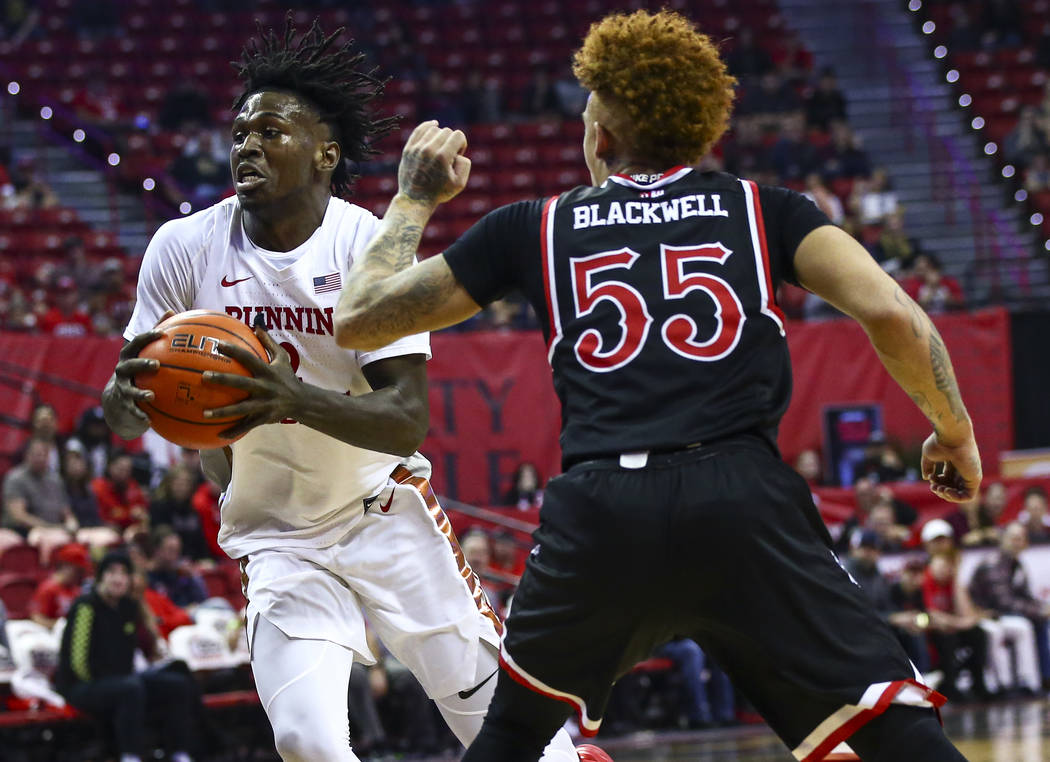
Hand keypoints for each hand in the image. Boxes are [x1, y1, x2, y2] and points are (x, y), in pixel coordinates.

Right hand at [103, 310, 174, 438]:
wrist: (117, 400)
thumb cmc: (139, 370)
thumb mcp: (145, 352)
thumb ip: (157, 332)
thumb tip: (172, 310)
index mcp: (129, 357)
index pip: (136, 344)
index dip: (147, 338)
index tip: (161, 334)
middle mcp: (123, 371)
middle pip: (129, 366)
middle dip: (141, 365)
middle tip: (156, 365)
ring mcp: (122, 389)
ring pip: (129, 390)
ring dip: (140, 392)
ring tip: (152, 395)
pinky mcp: (125, 406)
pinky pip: (133, 411)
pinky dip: (140, 416)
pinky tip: (150, 420)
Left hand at [201, 321, 300, 438]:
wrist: (302, 402)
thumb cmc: (287, 377)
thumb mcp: (283, 358)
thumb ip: (269, 343)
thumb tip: (256, 326)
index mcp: (267, 372)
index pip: (249, 358)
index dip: (234, 351)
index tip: (218, 345)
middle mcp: (264, 387)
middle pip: (241, 383)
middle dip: (223, 379)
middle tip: (204, 376)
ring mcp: (264, 404)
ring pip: (241, 409)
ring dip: (223, 412)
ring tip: (204, 413)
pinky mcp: (264, 418)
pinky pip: (247, 426)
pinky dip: (234, 431)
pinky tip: (218, 435)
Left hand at [396, 120, 470, 205]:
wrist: (415, 200)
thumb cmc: (439, 192)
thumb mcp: (460, 183)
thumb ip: (465, 164)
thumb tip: (457, 153)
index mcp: (442, 157)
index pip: (458, 135)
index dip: (462, 144)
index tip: (457, 156)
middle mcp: (429, 150)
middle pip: (447, 131)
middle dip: (451, 142)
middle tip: (447, 157)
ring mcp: (417, 148)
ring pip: (434, 129)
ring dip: (440, 137)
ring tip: (439, 150)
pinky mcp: (408, 149)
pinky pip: (420, 130)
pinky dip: (428, 126)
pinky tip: (434, 126)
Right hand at [921, 430, 981, 502]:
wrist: (952, 435)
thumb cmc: (940, 442)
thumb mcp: (929, 455)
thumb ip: (927, 467)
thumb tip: (927, 478)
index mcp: (954, 462)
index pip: (947, 479)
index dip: (937, 482)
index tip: (931, 477)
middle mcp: (963, 469)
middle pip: (952, 487)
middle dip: (941, 490)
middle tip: (934, 486)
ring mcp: (970, 474)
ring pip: (960, 493)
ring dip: (947, 495)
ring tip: (939, 489)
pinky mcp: (975, 478)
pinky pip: (968, 496)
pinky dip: (956, 498)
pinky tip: (947, 491)